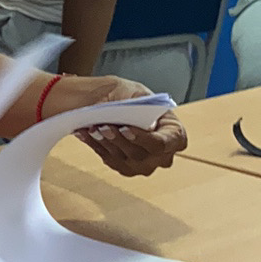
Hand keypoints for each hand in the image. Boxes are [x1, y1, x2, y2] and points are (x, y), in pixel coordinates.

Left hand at [43, 75, 186, 177]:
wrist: (117, 102)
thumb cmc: (134, 97)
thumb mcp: (139, 93)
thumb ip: (143, 105)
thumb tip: (147, 127)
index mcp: (175, 134)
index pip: (163, 143)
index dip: (143, 138)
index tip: (125, 128)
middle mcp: (163, 155)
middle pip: (140, 155)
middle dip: (119, 140)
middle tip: (103, 126)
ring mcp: (145, 165)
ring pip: (124, 160)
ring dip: (105, 143)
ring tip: (92, 128)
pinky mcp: (127, 168)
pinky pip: (111, 161)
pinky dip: (97, 146)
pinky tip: (85, 133)